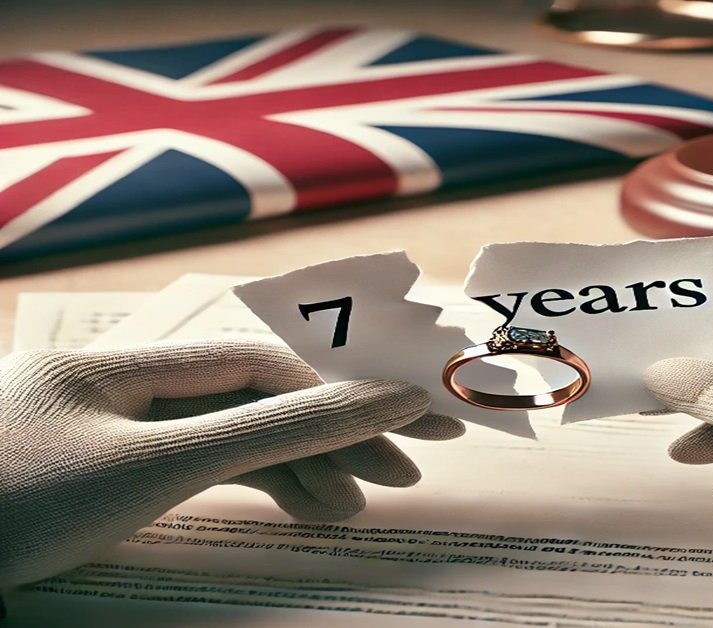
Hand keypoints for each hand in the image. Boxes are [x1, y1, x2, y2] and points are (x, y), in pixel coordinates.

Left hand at [0, 340, 459, 587]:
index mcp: (110, 364)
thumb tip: (380, 400)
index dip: (333, 388)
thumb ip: (276, 431)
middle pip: (244, 400)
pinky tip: (298, 507)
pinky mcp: (98, 485)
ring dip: (292, 470)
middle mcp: (107, 390)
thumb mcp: (159, 468)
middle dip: (324, 434)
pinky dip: (245, 491)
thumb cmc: (18, 514)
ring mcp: (101, 441)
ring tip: (352, 506)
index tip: (402, 416)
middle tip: (405, 468)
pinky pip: (190, 474)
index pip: (251, 363)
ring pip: (221, 442)